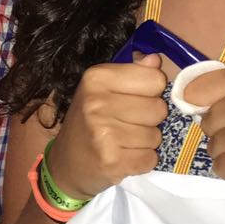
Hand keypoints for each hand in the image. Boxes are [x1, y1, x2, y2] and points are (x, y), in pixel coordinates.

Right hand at [46, 55, 167, 199]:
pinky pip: (150, 159)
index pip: (155, 79)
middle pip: (159, 108)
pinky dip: (142, 161)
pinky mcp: (111, 161)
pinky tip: (124, 157)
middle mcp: (97, 102)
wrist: (66, 163)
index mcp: (97, 78)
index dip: (151, 92)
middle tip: (128, 124)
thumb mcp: (103, 89)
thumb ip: (132, 73)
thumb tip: (155, 60)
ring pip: (155, 136)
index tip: (134, 100)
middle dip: (150, 119)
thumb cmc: (89, 122)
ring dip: (146, 142)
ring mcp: (103, 133)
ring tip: (124, 141)